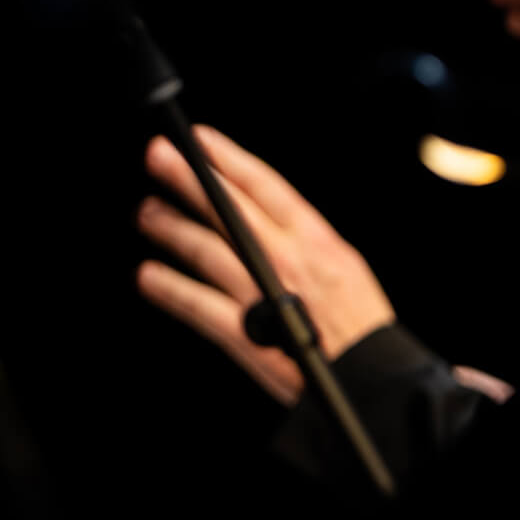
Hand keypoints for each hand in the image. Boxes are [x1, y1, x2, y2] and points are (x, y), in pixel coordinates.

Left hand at [135, 126, 396, 405]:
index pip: (265, 186)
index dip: (229, 158)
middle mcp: (285, 260)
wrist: (372, 379)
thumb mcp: (347, 267)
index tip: (201, 140)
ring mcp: (261, 294)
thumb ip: (305, 243)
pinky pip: (197, 304)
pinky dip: (170, 288)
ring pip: (206, 249)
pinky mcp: (245, 334)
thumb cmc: (362, 328)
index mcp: (316, 241)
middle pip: (227, 208)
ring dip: (171, 227)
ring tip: (147, 212)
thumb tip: (269, 219)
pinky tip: (148, 276)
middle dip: (189, 178)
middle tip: (158, 155)